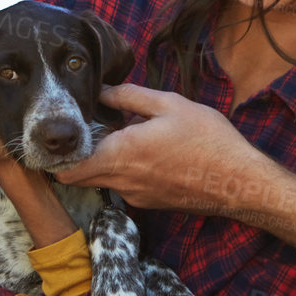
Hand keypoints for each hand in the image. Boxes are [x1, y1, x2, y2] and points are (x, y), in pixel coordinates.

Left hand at [51, 84, 279, 213]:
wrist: (239, 182)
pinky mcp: (150, 203)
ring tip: (119, 136)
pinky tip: (145, 152)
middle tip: (85, 131)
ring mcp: (136, 196)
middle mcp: (122, 181)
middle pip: (79, 178)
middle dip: (76, 156)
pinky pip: (124, 186)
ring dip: (102, 162)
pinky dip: (123, 171)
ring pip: (102, 180)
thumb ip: (129, 97)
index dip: (56, 155)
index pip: (67, 170)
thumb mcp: (169, 105)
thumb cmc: (208, 140)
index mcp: (121, 155)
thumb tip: (101, 92)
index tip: (61, 136)